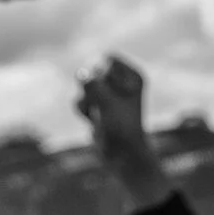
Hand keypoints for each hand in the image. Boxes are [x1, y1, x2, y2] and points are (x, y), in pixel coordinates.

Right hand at [75, 55, 171, 208]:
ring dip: (85, 99)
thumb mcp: (108, 103)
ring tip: (95, 113)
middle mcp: (122, 83)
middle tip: (99, 102)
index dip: (100, 73)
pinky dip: (83, 108)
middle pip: (92, 70)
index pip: (108, 59)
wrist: (122, 155)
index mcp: (133, 77)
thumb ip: (93, 85)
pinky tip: (91, 120)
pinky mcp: (98, 106)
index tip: (106, 89)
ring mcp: (109, 95)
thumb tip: (80, 72)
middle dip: (90, 87)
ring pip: (84, 85)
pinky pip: (81, 98)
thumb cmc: (122, 127)